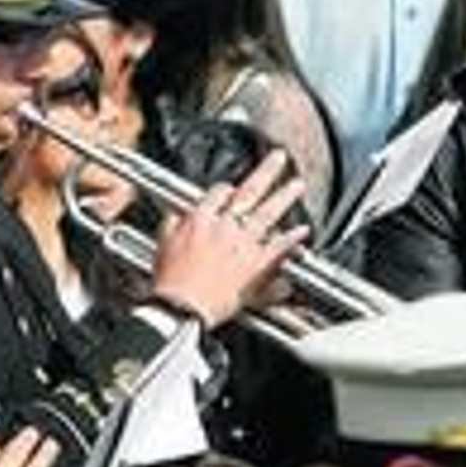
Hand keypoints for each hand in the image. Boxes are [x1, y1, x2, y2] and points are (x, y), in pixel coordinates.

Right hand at [149, 149, 308, 328]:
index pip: (218, 193)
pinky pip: (279, 247)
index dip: (227, 189)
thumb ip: (171, 225)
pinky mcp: (255, 265)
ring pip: (268, 213)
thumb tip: (175, 215)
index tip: (232, 189)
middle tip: (279, 158)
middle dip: (266, 172)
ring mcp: (243, 244)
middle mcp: (225, 226)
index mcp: (200, 219)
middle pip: (249, 191)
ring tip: (296, 185)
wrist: (182, 307)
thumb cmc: (170, 283)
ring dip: (285, 197)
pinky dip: (292, 238)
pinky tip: (302, 231)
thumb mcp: (162, 245)